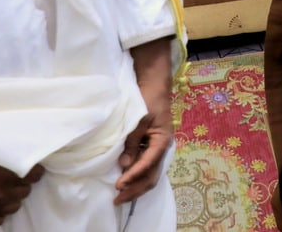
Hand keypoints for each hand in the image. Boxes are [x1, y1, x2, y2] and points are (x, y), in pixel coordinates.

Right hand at [0, 116, 43, 225]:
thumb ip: (6, 151)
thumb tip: (21, 147)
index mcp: (7, 173)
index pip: (35, 175)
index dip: (33, 169)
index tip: (30, 165)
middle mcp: (2, 193)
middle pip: (25, 191)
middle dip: (21, 183)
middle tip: (12, 175)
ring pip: (13, 206)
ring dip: (10, 198)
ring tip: (2, 188)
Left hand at [117, 38, 174, 204]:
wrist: (154, 83)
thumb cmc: (148, 98)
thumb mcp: (139, 118)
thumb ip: (132, 141)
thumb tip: (124, 164)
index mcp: (162, 141)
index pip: (148, 164)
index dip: (133, 176)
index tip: (119, 184)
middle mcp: (161, 148)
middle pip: (151, 175)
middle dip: (135, 189)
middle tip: (118, 199)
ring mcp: (156, 148)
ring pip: (149, 174)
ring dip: (135, 185)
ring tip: (120, 195)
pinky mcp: (150, 145)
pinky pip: (144, 166)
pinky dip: (135, 175)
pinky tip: (125, 180)